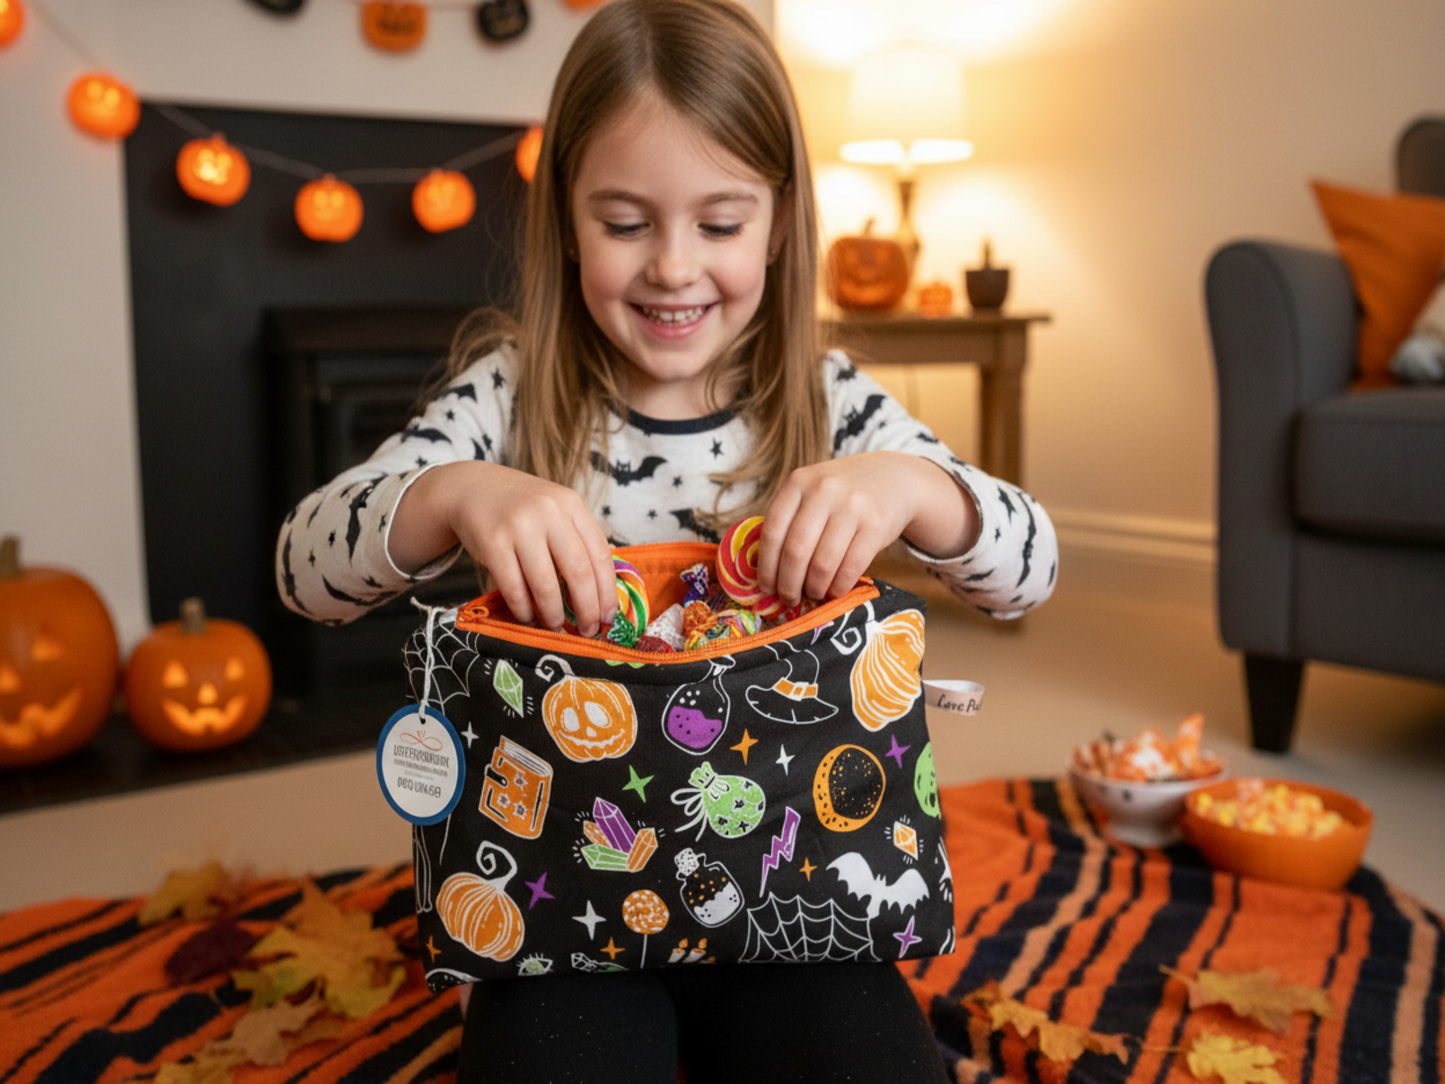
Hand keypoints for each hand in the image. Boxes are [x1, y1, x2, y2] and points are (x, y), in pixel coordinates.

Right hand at [391, 462, 616, 635]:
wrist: (473, 488)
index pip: (600, 554)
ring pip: (545, 585)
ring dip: (553, 615)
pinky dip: (524, 609)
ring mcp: (519, 526)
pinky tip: (529, 617)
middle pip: (578, 572)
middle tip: (588, 630)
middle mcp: (549, 512)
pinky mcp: (493, 542)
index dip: (607, 591)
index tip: (609, 616)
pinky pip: (514, 588)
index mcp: (571, 504)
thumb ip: (579, 541)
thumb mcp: (556, 511)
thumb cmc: (522, 509)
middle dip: (587, 609)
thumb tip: (605, 590)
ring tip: (556, 627)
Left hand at [755, 452, 979, 605]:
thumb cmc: (842, 495)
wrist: (893, 479)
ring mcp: (852, 506)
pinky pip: (850, 567)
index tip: (766, 587)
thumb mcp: (812, 492)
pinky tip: (834, 591)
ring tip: (813, 594)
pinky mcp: (876, 525)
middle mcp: (823, 490)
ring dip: (814, 588)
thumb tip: (768, 574)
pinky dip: (839, 587)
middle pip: (795, 551)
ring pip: (822, 563)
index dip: (766, 566)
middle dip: (788, 584)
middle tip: (789, 599)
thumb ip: (790, 521)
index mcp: (798, 482)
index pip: (772, 531)